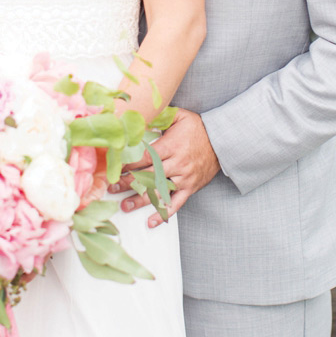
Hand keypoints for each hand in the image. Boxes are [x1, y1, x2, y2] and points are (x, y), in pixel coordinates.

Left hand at [109, 108, 219, 227]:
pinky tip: (151, 221)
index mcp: (172, 146)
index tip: (115, 168)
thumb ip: (160, 115)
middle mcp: (177, 163)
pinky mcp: (190, 188)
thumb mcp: (180, 116)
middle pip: (149, 175)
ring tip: (125, 206)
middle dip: (129, 182)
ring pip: (159, 192)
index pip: (146, 157)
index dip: (129, 163)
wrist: (222, 142)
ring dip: (140, 200)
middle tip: (112, 187)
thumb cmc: (198, 128)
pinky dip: (164, 214)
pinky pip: (176, 204)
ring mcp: (184, 177)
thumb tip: (140, 115)